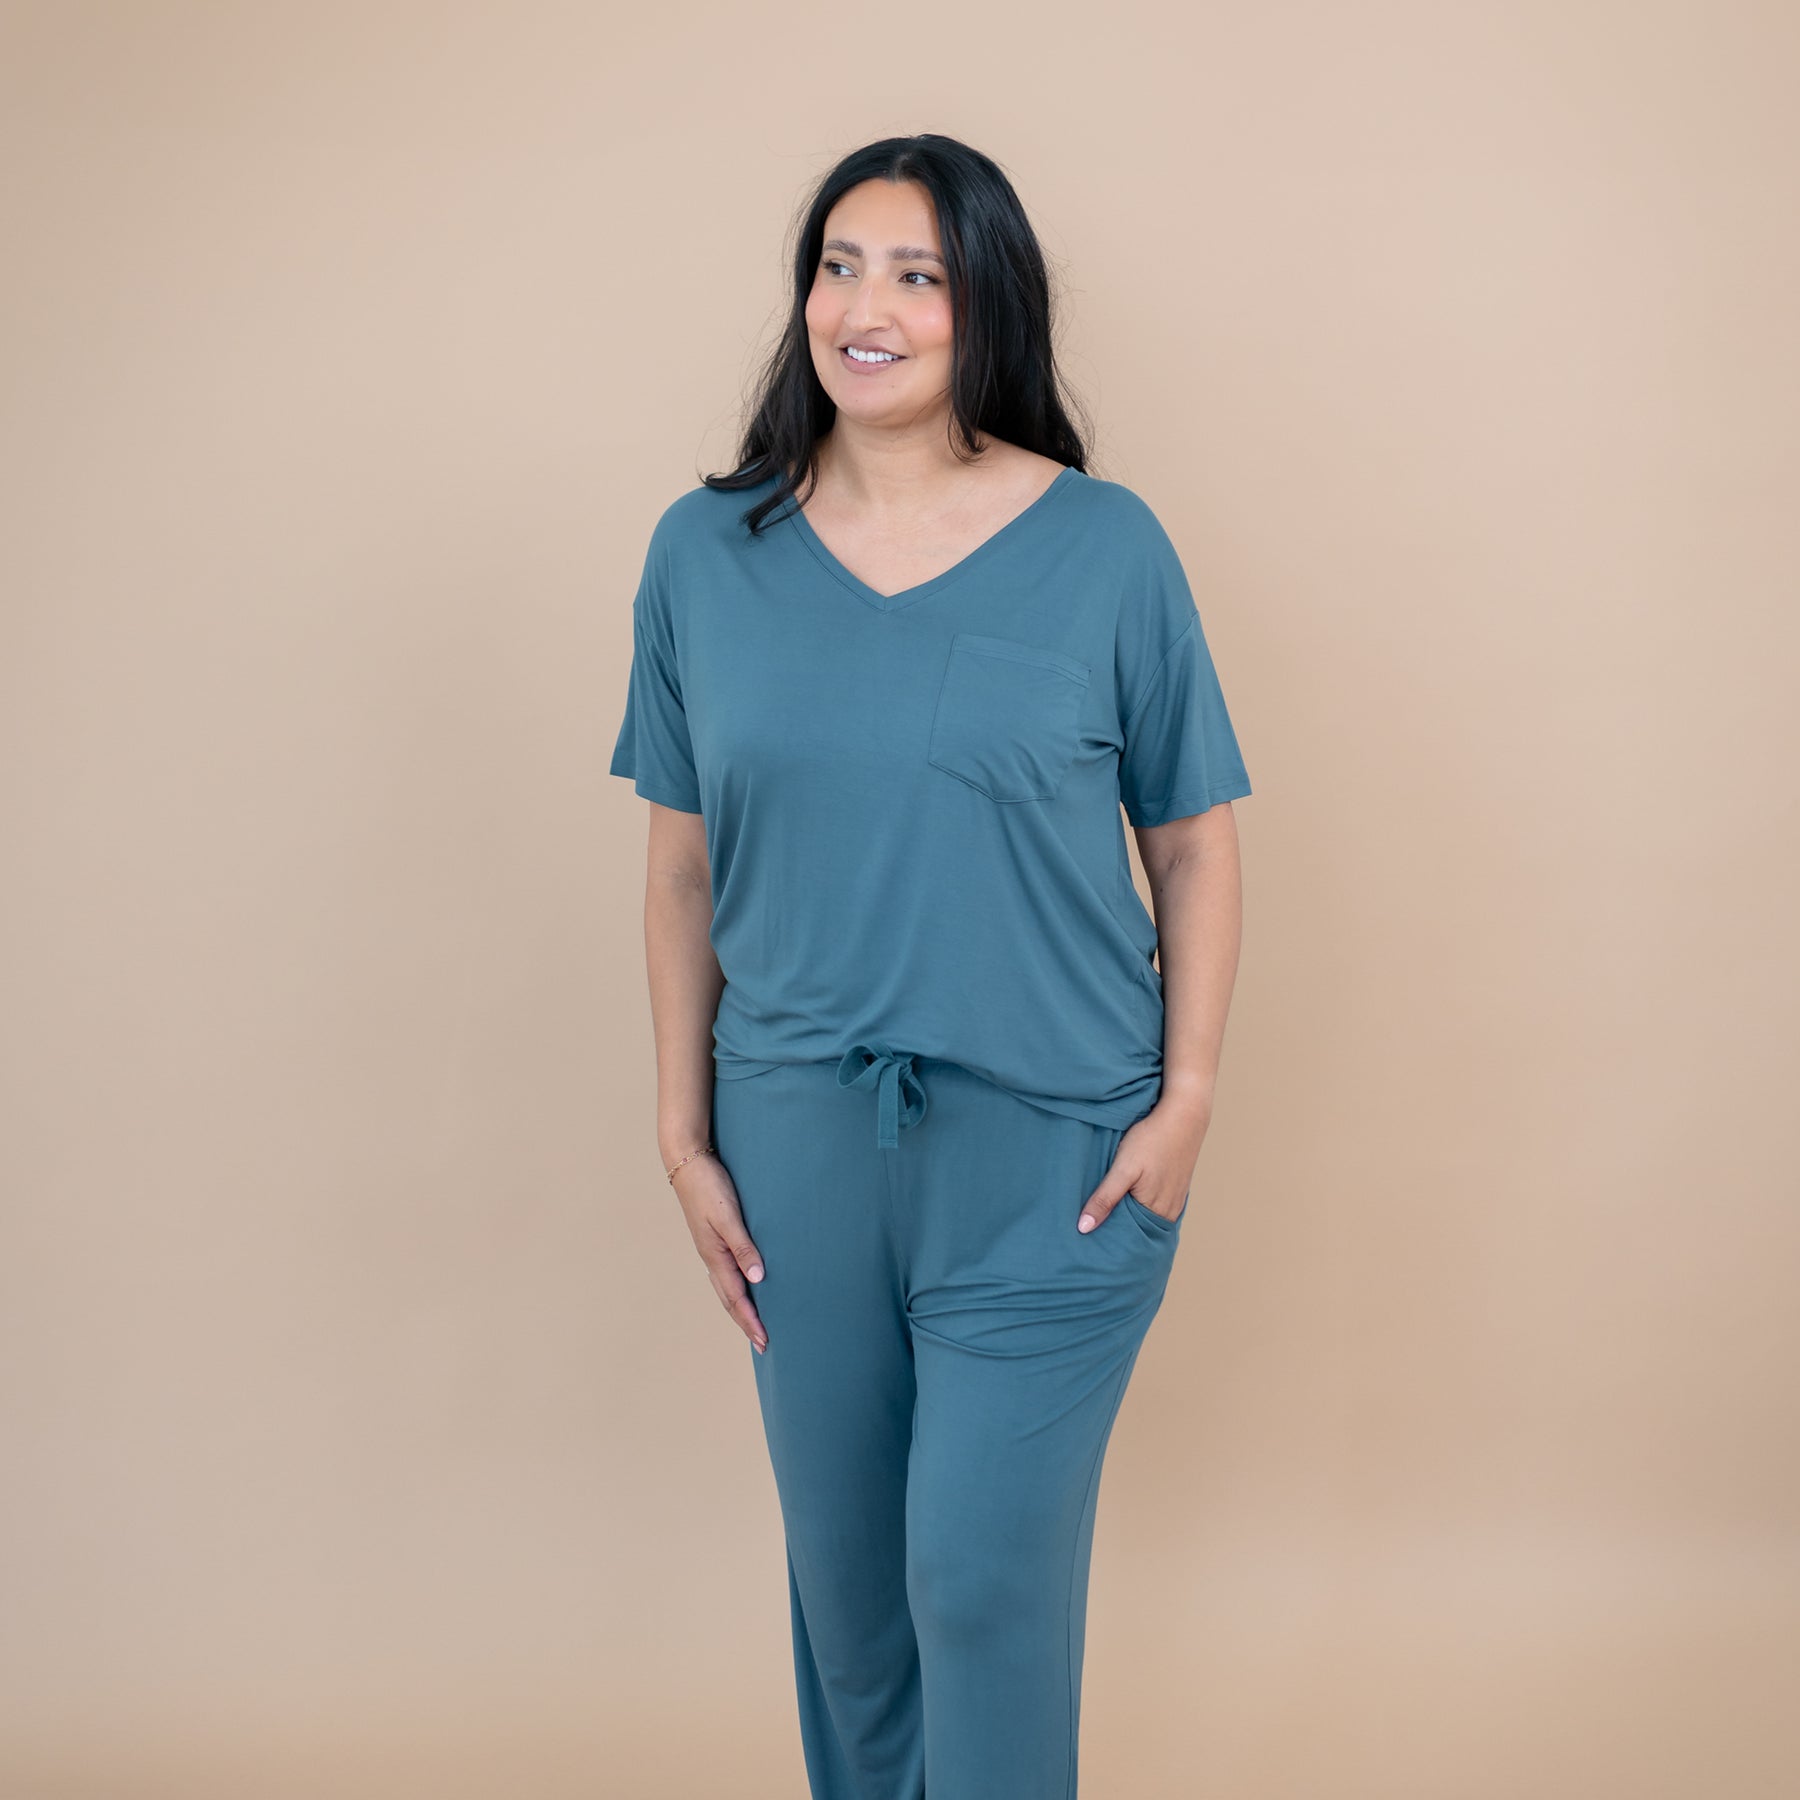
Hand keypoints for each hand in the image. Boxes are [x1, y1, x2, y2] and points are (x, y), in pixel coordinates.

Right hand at [669, 1151, 768, 1351]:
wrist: (687, 1162)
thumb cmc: (709, 1186)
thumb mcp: (728, 1216)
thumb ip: (743, 1246)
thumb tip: (758, 1279)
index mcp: (715, 1256)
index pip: (737, 1298)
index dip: (752, 1321)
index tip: (765, 1341)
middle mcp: (712, 1257)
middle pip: (729, 1299)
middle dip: (746, 1322)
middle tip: (763, 1344)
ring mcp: (711, 1248)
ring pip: (727, 1287)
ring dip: (741, 1308)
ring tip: (754, 1323)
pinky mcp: (713, 1237)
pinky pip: (727, 1272)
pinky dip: (737, 1288)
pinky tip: (745, 1285)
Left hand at [1077, 1090, 1212, 1232]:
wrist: (1184, 1114)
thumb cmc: (1152, 1139)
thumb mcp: (1123, 1169)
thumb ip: (1104, 1199)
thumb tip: (1084, 1228)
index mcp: (1155, 1212)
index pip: (1126, 1237)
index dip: (1107, 1236)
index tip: (1087, 1235)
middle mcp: (1169, 1212)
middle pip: (1137, 1229)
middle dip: (1116, 1228)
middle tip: (1092, 1225)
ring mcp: (1176, 1200)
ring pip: (1146, 1217)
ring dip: (1129, 1215)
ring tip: (1107, 1210)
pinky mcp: (1177, 1188)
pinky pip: (1156, 1206)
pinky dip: (1142, 1204)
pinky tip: (1130, 1195)